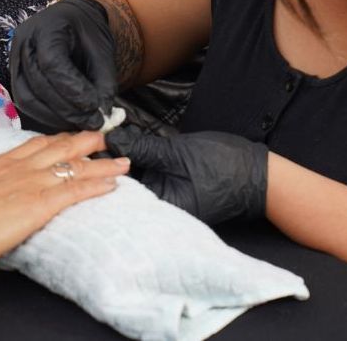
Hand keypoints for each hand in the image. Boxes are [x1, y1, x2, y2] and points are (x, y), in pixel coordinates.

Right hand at [0, 132, 129, 270]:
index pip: (33, 146)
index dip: (54, 141)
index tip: (67, 138)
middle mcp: (19, 168)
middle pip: (60, 148)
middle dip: (85, 142)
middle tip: (102, 137)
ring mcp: (32, 183)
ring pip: (75, 166)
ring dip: (102, 163)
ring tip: (122, 160)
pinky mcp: (41, 204)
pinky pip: (76, 190)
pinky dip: (98, 185)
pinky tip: (113, 184)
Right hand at [10, 0, 117, 130]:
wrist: (73, 21)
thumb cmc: (88, 32)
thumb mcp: (103, 50)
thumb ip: (104, 81)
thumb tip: (103, 113)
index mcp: (47, 28)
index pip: (52, 64)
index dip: (73, 90)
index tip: (95, 106)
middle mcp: (24, 42)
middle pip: (39, 84)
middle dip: (67, 109)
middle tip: (93, 122)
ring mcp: (15, 59)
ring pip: (27, 98)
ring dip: (55, 117)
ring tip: (81, 123)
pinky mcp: (15, 75)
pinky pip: (25, 102)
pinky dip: (46, 115)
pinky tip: (67, 119)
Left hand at [105, 127, 268, 224]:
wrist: (257, 174)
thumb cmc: (221, 166)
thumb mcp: (178, 153)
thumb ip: (143, 149)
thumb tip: (113, 141)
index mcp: (158, 208)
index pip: (119, 188)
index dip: (102, 166)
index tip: (89, 144)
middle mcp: (158, 209)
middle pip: (123, 186)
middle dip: (110, 163)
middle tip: (94, 138)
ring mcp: (165, 199)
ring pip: (136, 179)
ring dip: (124, 160)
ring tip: (107, 138)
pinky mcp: (172, 189)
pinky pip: (149, 177)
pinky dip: (139, 162)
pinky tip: (129, 145)